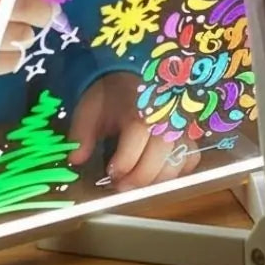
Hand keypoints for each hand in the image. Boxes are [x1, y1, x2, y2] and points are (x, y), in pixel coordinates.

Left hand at [67, 72, 200, 189]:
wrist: (127, 78)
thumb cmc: (108, 97)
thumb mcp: (89, 110)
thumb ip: (81, 135)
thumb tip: (76, 159)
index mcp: (138, 106)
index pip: (138, 137)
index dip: (124, 162)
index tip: (110, 174)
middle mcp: (164, 116)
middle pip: (160, 156)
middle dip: (137, 179)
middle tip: (119, 185)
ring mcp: (180, 126)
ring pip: (176, 163)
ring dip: (154, 180)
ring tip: (134, 181)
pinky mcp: (188, 134)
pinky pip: (189, 160)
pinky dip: (175, 172)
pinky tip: (155, 172)